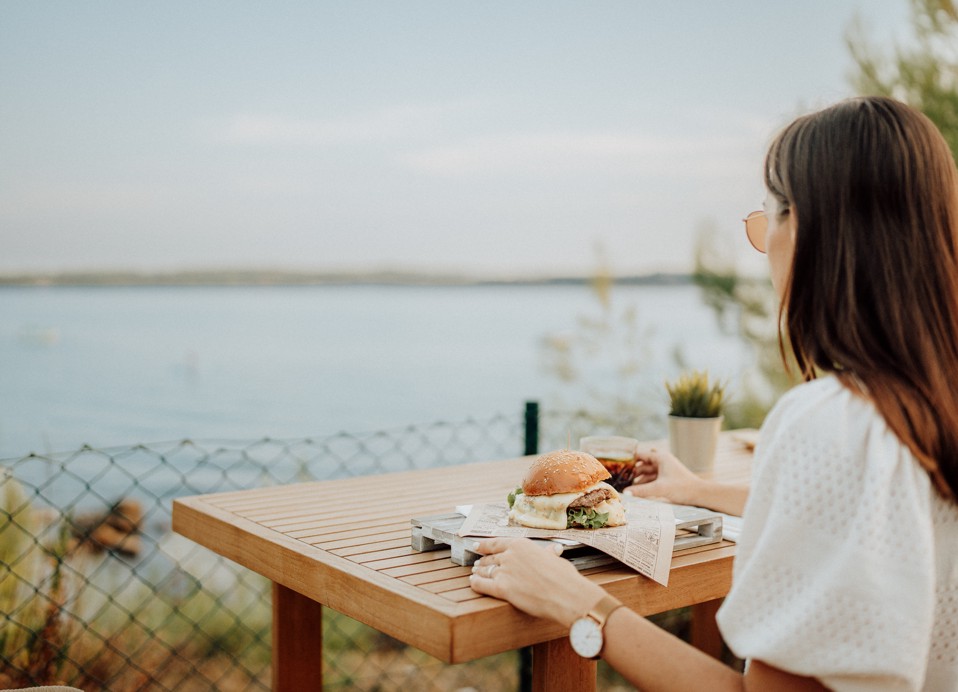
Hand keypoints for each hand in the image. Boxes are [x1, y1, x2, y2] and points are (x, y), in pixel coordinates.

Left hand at [469, 537, 604, 627]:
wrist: (566, 594)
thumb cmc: (564, 577)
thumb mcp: (555, 558)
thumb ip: (548, 553)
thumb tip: (554, 549)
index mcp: (521, 544)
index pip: (496, 543)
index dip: (483, 546)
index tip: (477, 547)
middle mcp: (509, 555)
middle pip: (490, 558)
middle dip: (482, 562)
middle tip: (477, 564)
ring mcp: (504, 571)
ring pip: (484, 570)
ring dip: (478, 572)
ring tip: (475, 574)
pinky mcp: (502, 589)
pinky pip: (482, 584)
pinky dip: (476, 584)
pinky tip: (473, 583)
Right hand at [624, 447, 702, 505]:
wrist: (700, 494)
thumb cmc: (682, 488)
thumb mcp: (660, 489)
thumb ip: (641, 491)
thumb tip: (625, 493)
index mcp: (660, 457)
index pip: (640, 453)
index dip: (628, 457)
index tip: (617, 462)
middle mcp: (662, 460)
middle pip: (642, 462)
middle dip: (632, 469)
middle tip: (620, 476)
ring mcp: (665, 468)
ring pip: (647, 471)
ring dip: (638, 477)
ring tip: (626, 485)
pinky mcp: (667, 477)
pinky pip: (652, 477)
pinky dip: (645, 482)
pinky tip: (638, 489)